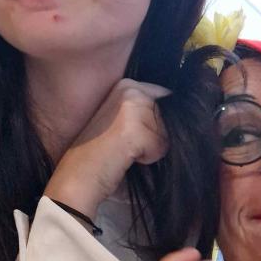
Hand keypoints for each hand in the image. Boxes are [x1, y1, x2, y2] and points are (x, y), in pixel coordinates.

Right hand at [45, 79, 169, 217]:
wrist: (77, 176)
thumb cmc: (102, 152)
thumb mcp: (125, 121)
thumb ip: (149, 112)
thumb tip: (183, 117)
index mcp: (127, 84)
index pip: (167, 98)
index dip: (161, 122)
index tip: (138, 135)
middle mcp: (130, 88)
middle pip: (169, 116)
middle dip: (156, 135)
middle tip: (127, 145)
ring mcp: (132, 106)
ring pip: (167, 132)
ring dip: (153, 148)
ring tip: (125, 151)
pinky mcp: (135, 129)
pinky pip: (161, 148)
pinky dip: (148, 159)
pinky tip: (125, 158)